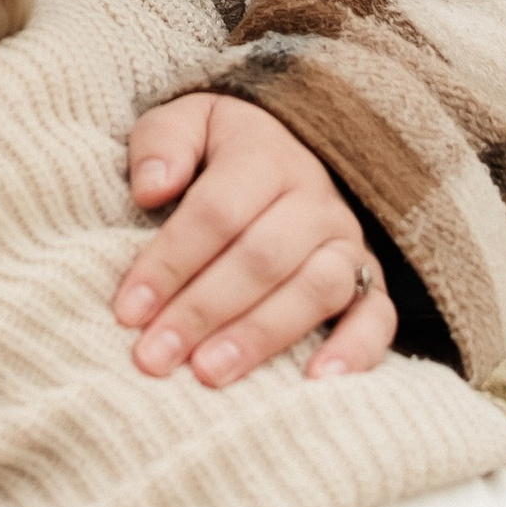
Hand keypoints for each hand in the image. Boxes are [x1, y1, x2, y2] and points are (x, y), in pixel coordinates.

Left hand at [115, 90, 395, 383]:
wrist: (291, 148)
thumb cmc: (220, 149)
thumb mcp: (186, 123)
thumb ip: (162, 144)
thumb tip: (149, 188)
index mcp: (265, 156)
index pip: (216, 211)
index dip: (170, 262)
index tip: (127, 310)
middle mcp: (315, 200)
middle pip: (262, 258)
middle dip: (203, 311)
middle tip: (155, 356)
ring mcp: (347, 242)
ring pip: (317, 289)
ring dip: (261, 336)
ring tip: (209, 374)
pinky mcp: (370, 280)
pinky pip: (378, 317)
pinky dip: (357, 350)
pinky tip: (316, 383)